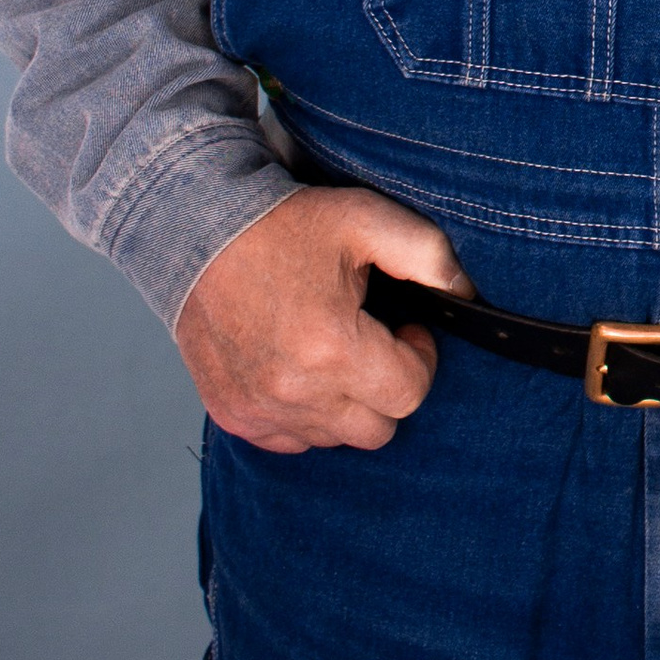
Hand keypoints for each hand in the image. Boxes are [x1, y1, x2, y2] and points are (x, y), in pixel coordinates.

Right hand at [175, 181, 475, 453]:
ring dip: (345, 404)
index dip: (419, 358)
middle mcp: (293, 391)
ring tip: (332, 351)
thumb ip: (429, 256)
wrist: (195, 231)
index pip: (410, 394)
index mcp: (332, 347)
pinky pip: (289, 441)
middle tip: (373, 343)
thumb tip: (465, 295)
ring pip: (334, 438)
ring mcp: (258, 408)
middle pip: (377, 428)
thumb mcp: (366, 218)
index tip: (406, 329)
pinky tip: (298, 369)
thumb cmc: (283, 225)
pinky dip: (303, 416)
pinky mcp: (232, 413)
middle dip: (387, 387)